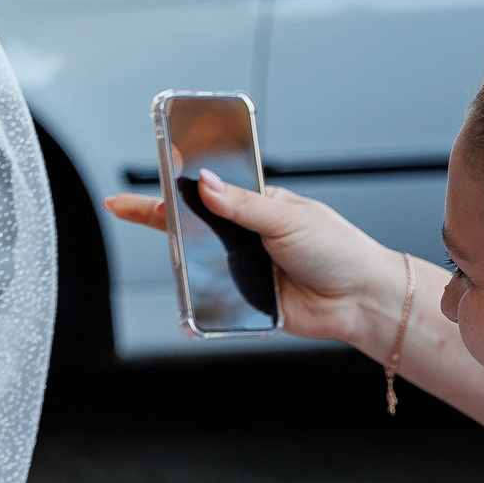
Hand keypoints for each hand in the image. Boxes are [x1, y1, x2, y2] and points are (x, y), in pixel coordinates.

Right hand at [103, 169, 402, 349]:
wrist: (359, 300)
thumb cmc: (337, 249)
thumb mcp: (286, 217)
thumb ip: (241, 204)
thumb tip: (205, 183)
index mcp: (255, 206)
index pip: (205, 191)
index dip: (172, 186)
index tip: (143, 179)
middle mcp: (244, 236)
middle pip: (191, 228)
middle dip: (160, 221)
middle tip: (125, 210)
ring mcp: (241, 269)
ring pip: (197, 265)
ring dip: (182, 264)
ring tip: (170, 258)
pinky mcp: (242, 302)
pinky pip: (211, 301)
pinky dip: (197, 304)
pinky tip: (188, 303)